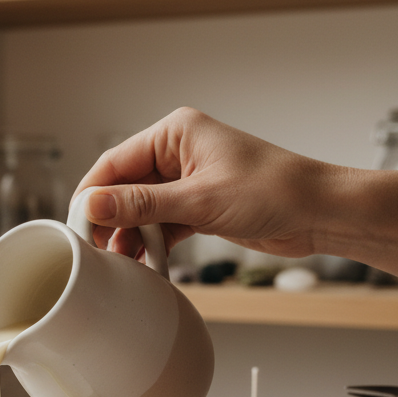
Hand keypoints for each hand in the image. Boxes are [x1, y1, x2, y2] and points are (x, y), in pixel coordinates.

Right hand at [72, 108, 345, 259]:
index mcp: (175, 132)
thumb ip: (141, 205)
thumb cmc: (274, 191)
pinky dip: (152, 242)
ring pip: (142, 209)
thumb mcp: (198, 201)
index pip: (115, 162)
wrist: (320, 213)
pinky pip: (162, 223)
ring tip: (121, 264)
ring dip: (131, 236)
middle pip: (124, 187)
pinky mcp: (200, 205)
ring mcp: (189, 179)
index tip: (77, 227)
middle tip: (96, 252)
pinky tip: (144, 263)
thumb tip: (93, 205)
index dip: (92, 195)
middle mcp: (179, 151)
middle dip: (111, 220)